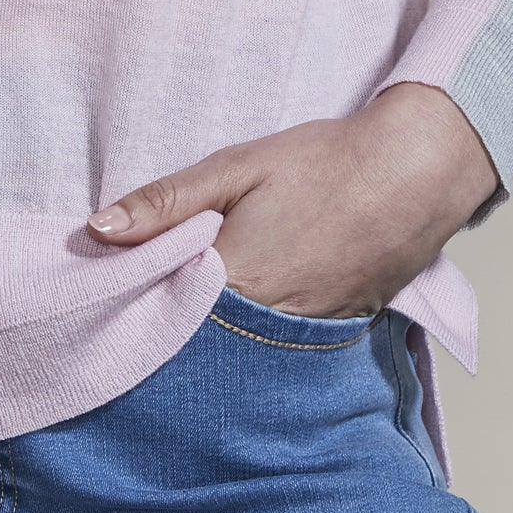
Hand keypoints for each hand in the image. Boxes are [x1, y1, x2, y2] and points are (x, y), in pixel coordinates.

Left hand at [86, 80, 500, 315]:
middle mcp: (264, 320)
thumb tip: (97, 229)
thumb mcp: (236, 166)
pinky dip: (251, 336)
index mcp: (230, 279)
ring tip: (183, 311)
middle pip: (191, 341)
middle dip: (162, 327)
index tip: (99, 300)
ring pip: (232, 348)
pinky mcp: (330, 332)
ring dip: (204, 336)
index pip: (155, 315)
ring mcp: (301, 333)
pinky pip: (275, 346)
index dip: (127, 308)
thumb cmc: (324, 163)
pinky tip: (239, 314)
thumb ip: (166, 201)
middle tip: (132, 309)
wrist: (415, 174)